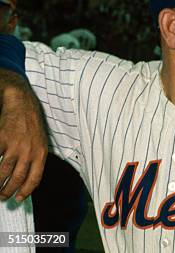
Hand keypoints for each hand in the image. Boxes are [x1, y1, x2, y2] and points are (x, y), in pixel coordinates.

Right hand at [0, 69, 47, 201]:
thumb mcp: (41, 141)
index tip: (19, 199)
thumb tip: (29, 178)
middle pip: (17, 178)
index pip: (35, 178)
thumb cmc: (31, 124)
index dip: (26, 191)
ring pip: (2, 172)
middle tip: (3, 197)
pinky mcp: (1, 140)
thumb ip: (36, 158)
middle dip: (8, 190)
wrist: (22, 104)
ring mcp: (14, 146)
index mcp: (41, 153)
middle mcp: (28, 151)